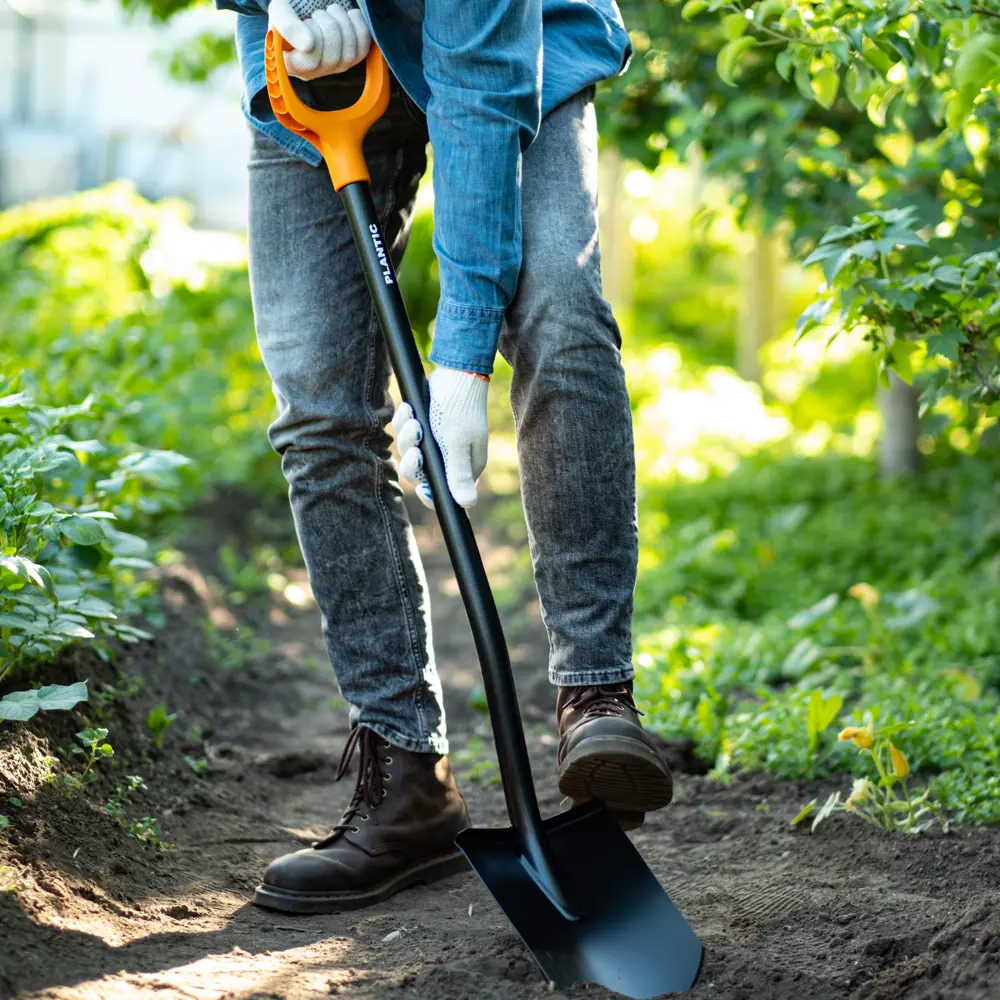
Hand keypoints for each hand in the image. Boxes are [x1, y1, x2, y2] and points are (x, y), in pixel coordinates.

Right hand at [268, 0, 370, 80]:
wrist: (306, 5)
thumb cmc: (290, 11)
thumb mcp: (280, 12)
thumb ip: (287, 26)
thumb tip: (308, 45)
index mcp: (292, 65)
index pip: (310, 62)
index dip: (314, 38)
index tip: (308, 20)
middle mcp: (313, 73)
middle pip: (331, 59)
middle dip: (329, 27)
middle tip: (319, 12)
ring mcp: (333, 68)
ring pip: (348, 55)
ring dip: (344, 24)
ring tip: (332, 10)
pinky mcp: (350, 59)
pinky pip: (362, 50)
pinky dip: (360, 28)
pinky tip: (351, 15)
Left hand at [392, 367, 489, 508]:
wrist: (456, 372)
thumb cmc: (460, 409)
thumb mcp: (457, 444)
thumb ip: (459, 475)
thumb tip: (467, 504)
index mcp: (464, 466)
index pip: (444, 493)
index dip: (429, 494)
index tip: (421, 487)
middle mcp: (451, 457)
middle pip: (420, 475)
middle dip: (412, 460)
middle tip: (416, 445)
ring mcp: (437, 442)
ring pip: (410, 453)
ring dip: (406, 437)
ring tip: (413, 419)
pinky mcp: (426, 426)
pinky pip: (406, 434)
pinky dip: (403, 422)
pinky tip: (408, 408)